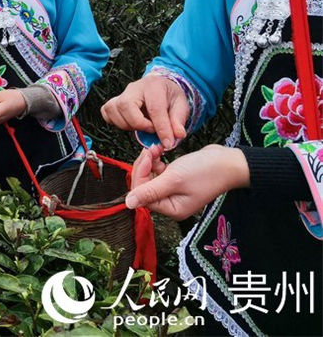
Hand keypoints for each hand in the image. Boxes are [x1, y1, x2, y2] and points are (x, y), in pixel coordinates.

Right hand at [101, 76, 188, 150]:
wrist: (162, 86)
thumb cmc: (170, 96)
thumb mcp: (181, 105)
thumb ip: (178, 120)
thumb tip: (177, 135)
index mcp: (154, 85)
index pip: (155, 109)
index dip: (161, 129)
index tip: (167, 143)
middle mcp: (134, 87)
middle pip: (125, 106)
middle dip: (138, 124)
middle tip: (151, 130)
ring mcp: (121, 94)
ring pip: (113, 109)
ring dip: (127, 124)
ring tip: (141, 127)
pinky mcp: (114, 101)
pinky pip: (106, 112)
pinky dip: (115, 122)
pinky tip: (129, 124)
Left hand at [125, 144, 249, 219]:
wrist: (229, 161)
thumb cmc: (205, 172)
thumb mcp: (174, 180)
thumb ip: (150, 191)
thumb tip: (128, 204)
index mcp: (171, 209)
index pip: (142, 195)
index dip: (140, 175)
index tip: (147, 157)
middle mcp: (171, 203)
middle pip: (144, 186)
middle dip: (144, 167)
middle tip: (151, 150)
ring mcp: (174, 191)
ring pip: (150, 177)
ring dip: (150, 162)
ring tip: (157, 149)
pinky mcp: (176, 180)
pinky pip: (159, 172)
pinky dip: (157, 161)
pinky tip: (162, 151)